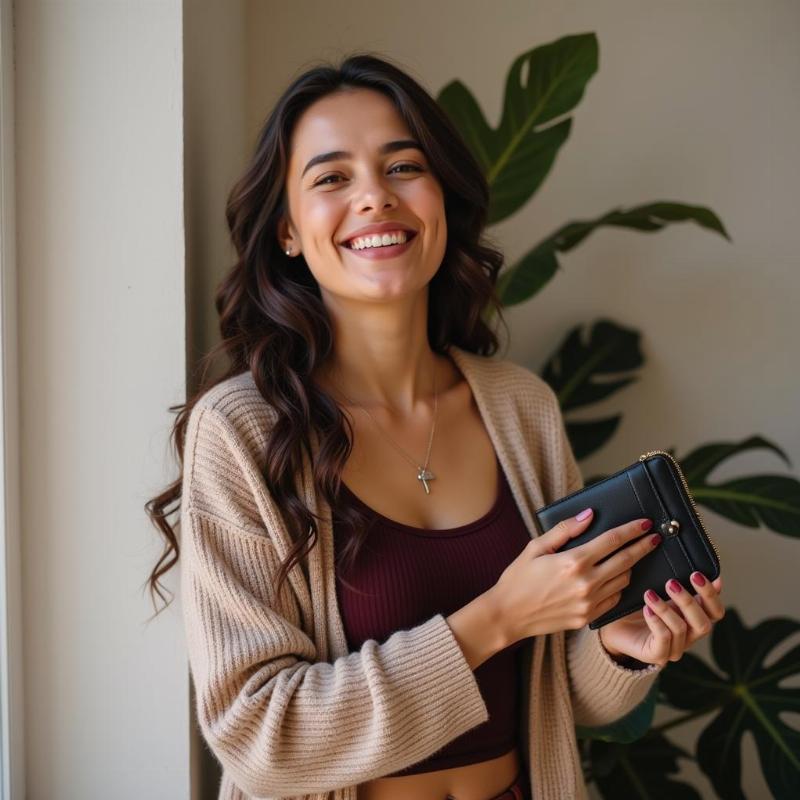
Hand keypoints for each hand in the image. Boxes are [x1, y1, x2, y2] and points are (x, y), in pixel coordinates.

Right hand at [489, 508, 660, 645]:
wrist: (508, 615)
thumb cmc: (518, 578)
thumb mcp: (536, 547)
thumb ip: (565, 530)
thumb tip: (589, 515)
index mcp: (573, 562)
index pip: (612, 541)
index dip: (632, 530)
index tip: (645, 523)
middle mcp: (586, 583)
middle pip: (626, 560)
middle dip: (643, 546)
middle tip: (655, 537)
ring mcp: (589, 603)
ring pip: (624, 580)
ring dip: (632, 566)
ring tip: (634, 557)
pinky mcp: (588, 618)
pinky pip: (614, 599)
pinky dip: (620, 586)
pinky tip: (618, 578)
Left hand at [598, 573, 724, 667]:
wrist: (613, 625)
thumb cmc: (637, 605)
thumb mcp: (660, 591)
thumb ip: (678, 584)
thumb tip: (695, 566)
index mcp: (694, 619)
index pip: (715, 612)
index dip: (711, 594)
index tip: (698, 574)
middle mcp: (689, 636)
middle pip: (704, 624)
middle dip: (688, 601)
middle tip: (671, 583)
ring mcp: (675, 648)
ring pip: (682, 629)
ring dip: (666, 608)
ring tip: (649, 593)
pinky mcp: (657, 655)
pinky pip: (663, 638)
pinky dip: (656, 620)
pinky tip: (646, 608)